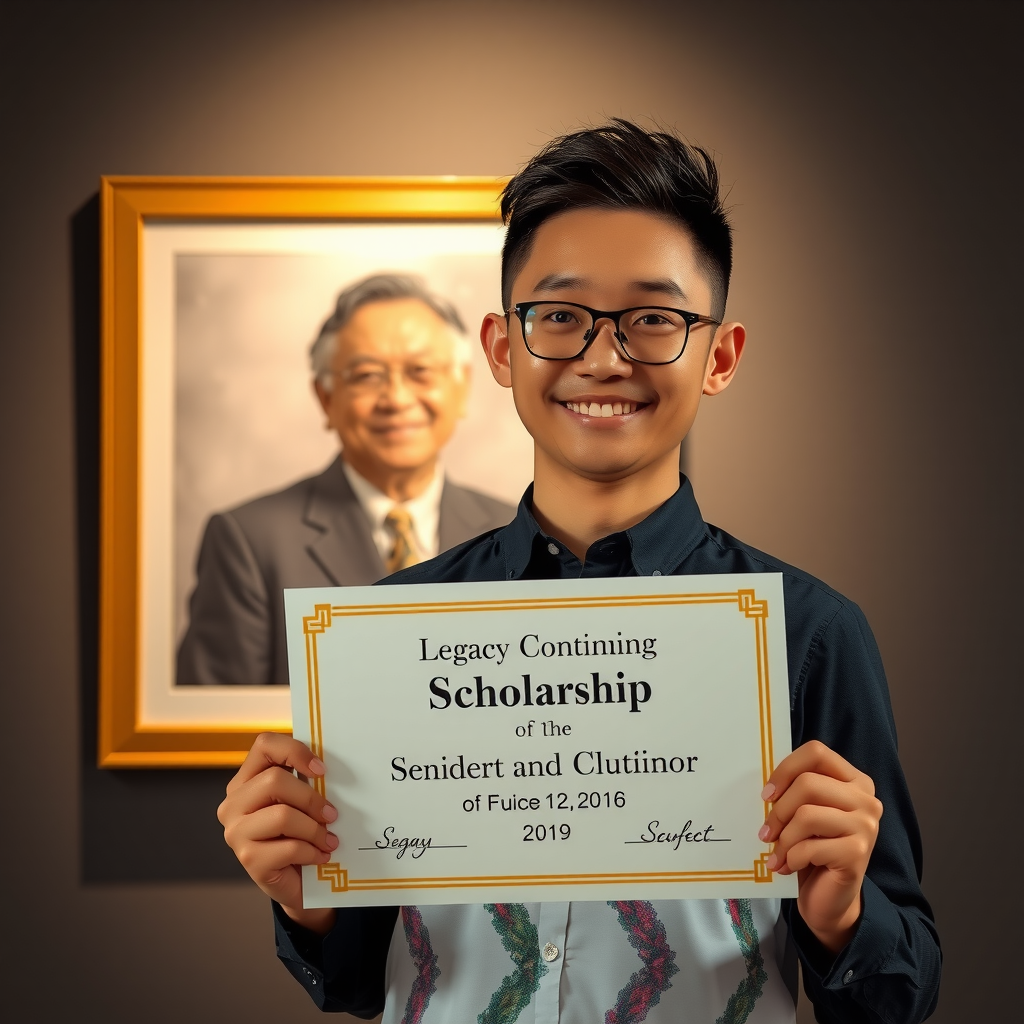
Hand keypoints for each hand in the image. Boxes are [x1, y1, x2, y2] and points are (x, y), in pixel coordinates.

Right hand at [217, 733, 338, 933]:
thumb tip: (330, 768)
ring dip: (314, 829)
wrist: (297, 882)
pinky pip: (289, 848)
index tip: (322, 770)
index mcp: (246, 780)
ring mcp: (236, 833)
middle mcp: (233, 804)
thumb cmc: (300, 834)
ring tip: (328, 839)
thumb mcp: (301, 801)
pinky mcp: (248, 860)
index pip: (264, 745)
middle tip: (332, 814)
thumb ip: (306, 780)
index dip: (295, 750)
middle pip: (274, 781)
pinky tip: (320, 856)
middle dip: (311, 798)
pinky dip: (312, 852)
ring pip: (282, 815)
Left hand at [758, 740, 882, 952]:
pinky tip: (789, 866)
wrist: (831, 898)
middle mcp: (866, 799)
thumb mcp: (806, 812)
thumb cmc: (814, 849)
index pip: (816, 753)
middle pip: (807, 783)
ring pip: (806, 815)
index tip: (767, 794)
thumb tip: (767, 784)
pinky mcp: (858, 853)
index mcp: (854, 780)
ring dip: (784, 838)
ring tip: (777, 852)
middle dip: (779, 810)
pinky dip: (791, 857)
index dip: (785, 769)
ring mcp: (866, 826)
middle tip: (767, 832)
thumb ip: (796, 791)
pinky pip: (809, 846)